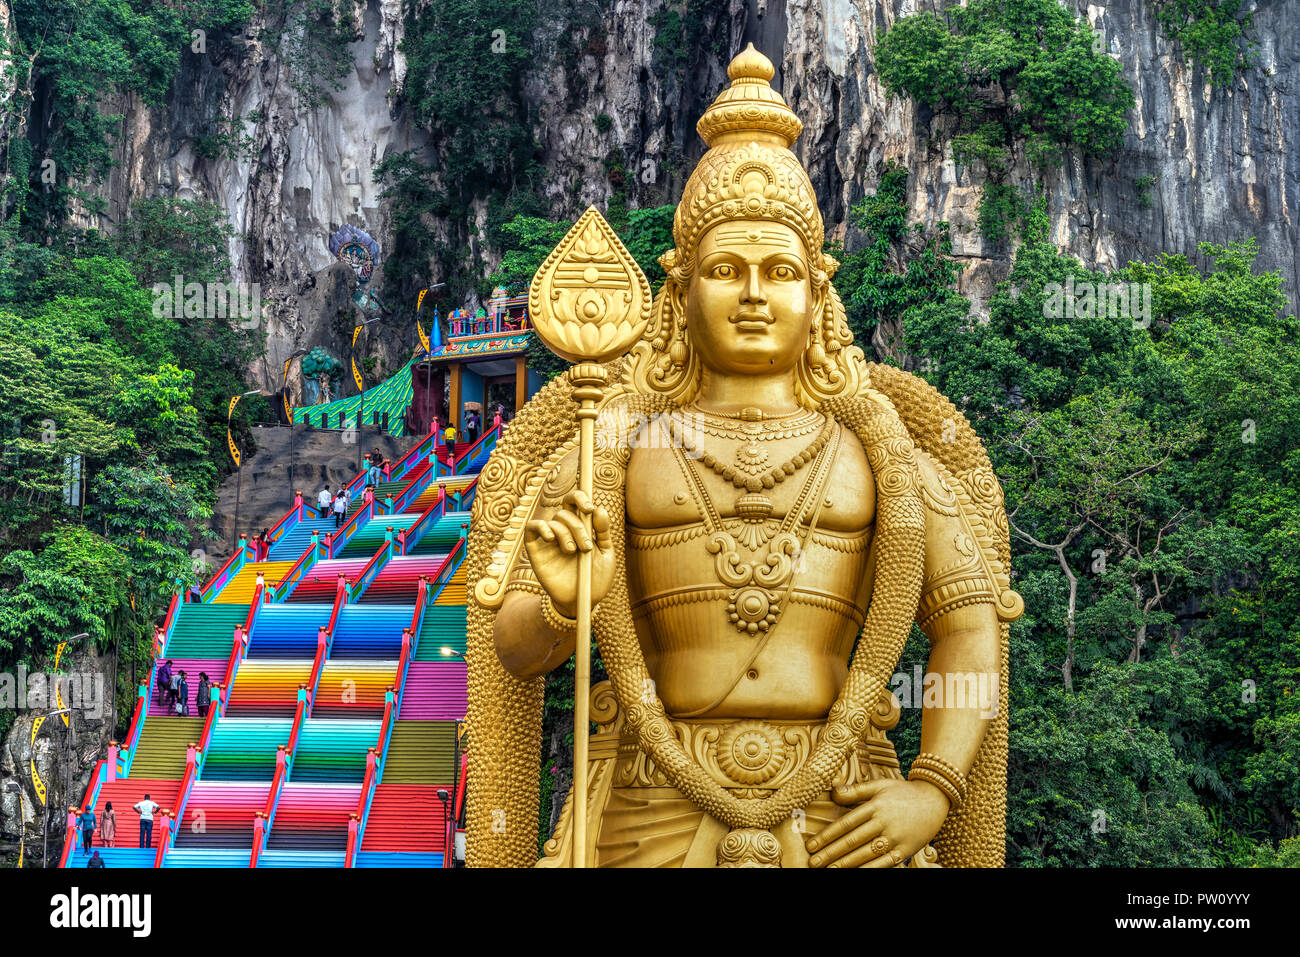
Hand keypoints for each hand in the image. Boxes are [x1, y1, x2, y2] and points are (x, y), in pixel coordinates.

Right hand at [524, 490, 614, 616]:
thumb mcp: (605, 553)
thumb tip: (598, 509)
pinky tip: (551, 538)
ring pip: (553, 521)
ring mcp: (549, 541)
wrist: (583, 601)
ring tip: (573, 552)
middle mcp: (563, 531)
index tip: (589, 508)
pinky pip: (531, 528)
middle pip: (565, 512)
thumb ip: (603, 531)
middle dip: (578, 526)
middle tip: (586, 547)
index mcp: (580, 528)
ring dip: (565, 533)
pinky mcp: (536, 551)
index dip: (580, 498)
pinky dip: (541, 527)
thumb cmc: (595, 578)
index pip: (574, 503)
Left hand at [805, 778, 949, 867]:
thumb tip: (832, 792)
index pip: (846, 824)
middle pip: (853, 841)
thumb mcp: (879, 785)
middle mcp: (884, 822)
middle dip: (831, 854)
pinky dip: (870, 869)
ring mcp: (896, 838)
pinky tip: (856, 873)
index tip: (811, 846)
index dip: (827, 836)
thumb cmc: (903, 792)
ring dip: (846, 864)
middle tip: (814, 863)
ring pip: (866, 854)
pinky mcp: (906, 850)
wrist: (935, 799)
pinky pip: (885, 863)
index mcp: (875, 806)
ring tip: (830, 870)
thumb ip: (855, 790)